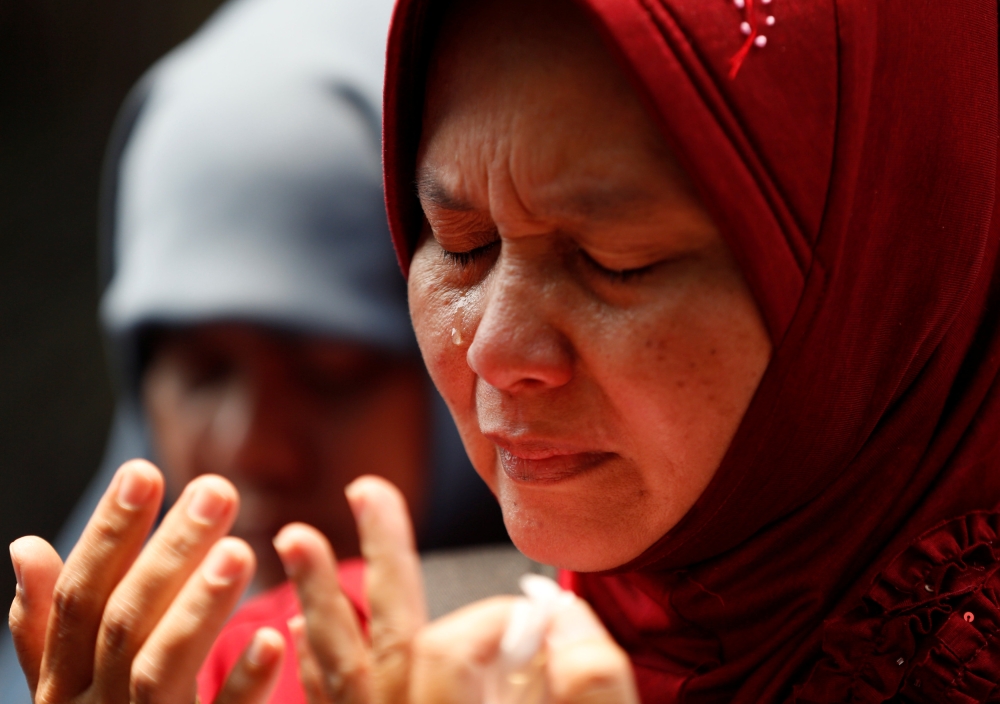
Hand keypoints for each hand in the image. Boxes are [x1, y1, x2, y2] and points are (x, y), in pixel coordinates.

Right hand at [8, 460, 283, 703]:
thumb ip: (48, 631)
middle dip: (168, 552)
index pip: (79, 599)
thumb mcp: (70, 690)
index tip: (145, 470)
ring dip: (198, 609)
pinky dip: (242, 685)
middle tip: (219, 490)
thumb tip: (24, 547)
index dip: (108, 534)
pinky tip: (276, 638)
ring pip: (159, 670)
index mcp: (65, 688)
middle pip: (124, 622)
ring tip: (241, 551)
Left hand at [273, 475, 638, 703]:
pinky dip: (320, 664)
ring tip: (294, 536)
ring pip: (343, 676)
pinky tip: (298, 627)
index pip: (456, 650)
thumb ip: (590, 680)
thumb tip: (553, 611)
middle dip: (379, 560)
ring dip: (320, 602)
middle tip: (367, 489)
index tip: (540, 612)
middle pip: (387, 642)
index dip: (499, 615)